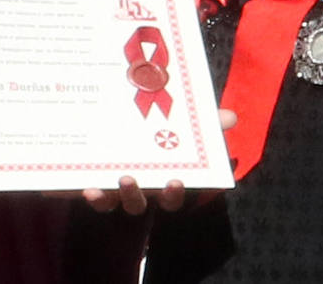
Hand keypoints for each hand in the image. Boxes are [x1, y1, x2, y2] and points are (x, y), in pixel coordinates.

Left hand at [81, 109, 236, 213]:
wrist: (119, 119)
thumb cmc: (158, 128)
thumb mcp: (183, 123)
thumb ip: (207, 122)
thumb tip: (232, 117)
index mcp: (160, 177)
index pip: (172, 195)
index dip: (174, 193)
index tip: (175, 180)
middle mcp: (140, 188)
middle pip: (141, 204)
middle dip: (138, 195)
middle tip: (133, 179)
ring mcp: (116, 190)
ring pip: (118, 202)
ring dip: (119, 194)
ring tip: (121, 178)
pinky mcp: (98, 185)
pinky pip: (97, 199)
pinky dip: (95, 197)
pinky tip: (90, 188)